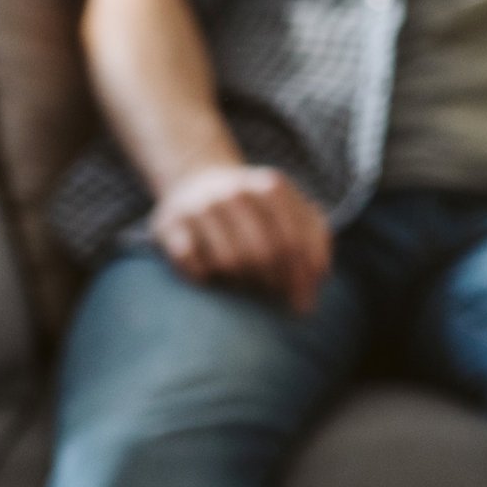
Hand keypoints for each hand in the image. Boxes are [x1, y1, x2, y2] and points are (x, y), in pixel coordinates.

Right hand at [151, 164, 333, 312]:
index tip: (305, 305)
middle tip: (277, 299)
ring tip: (248, 283)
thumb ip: (314, 238)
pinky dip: (206, 279)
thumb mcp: (290, 210)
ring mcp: (199, 206)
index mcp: (271, 185)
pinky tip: (213, 275)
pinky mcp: (168, 225)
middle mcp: (234, 191)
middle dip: (275, 284)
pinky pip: (194, 267)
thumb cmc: (255, 209)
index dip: (302, 278)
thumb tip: (318, 277)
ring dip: (243, 283)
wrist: (196, 180)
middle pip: (264, 254)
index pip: (295, 241)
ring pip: (230, 263)